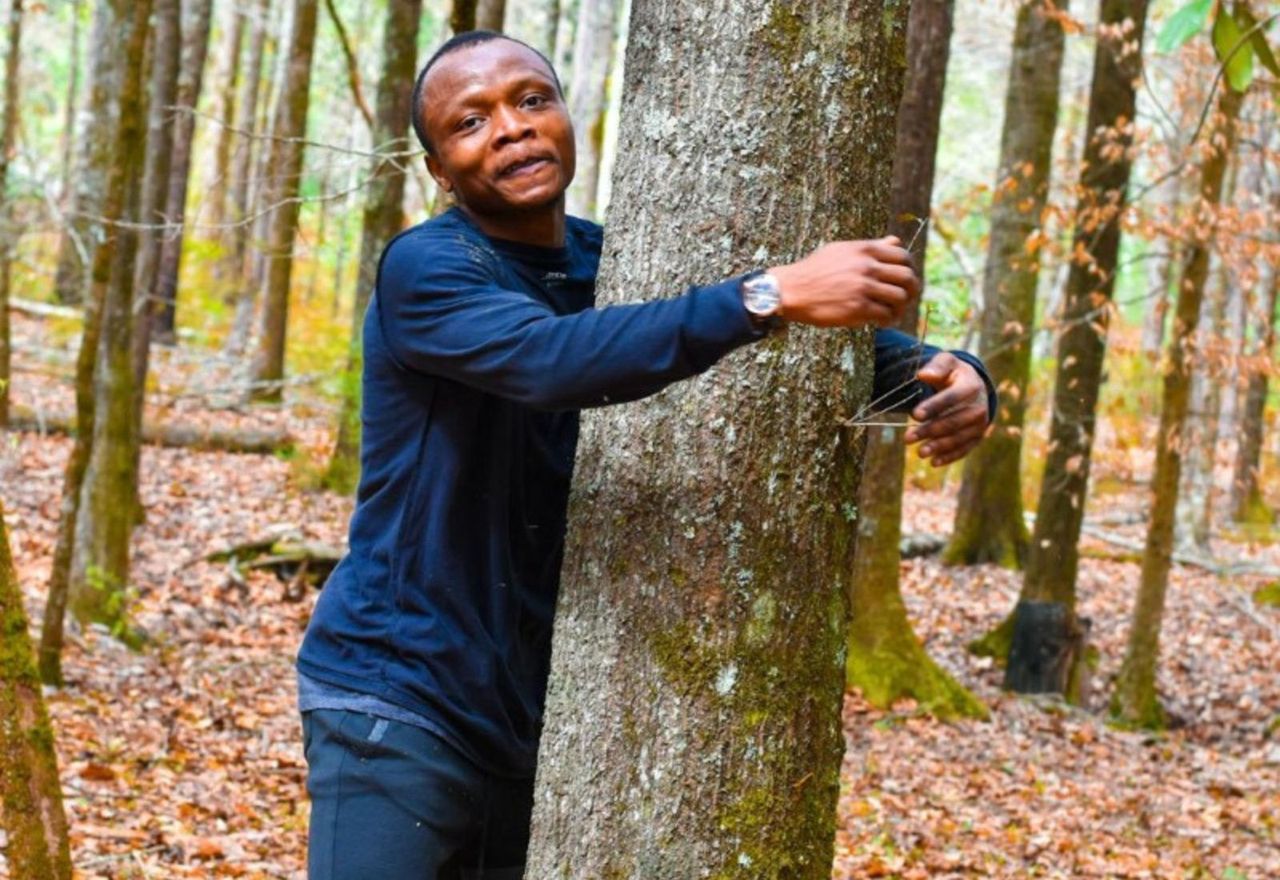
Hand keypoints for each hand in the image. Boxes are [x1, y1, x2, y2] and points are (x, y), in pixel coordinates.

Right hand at [768, 237, 919, 328]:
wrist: (790, 290)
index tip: (904, 280)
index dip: (909, 268)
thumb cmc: (815, 270)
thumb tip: (896, 241)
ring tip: (892, 313)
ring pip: (900, 297)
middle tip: (906, 299)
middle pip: (906, 277)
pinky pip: (886, 315)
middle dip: (911, 290)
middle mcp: (867, 266)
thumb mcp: (842, 250)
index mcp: (865, 249)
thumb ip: (871, 247)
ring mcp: (863, 288)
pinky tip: (881, 322)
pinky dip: (888, 320)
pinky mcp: (858, 308)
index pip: (902, 256)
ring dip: (900, 308)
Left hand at [904, 353, 989, 466]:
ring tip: (919, 452)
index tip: (915, 414)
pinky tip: (934, 462)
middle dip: (929, 431)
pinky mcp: (977, 437)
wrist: (974, 386)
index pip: (951, 398)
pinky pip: (964, 449)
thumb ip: (936, 366)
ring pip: (958, 438)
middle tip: (908, 438)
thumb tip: (923, 375)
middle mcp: (980, 407)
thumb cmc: (954, 374)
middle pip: (953, 421)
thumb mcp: (946, 363)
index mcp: (971, 386)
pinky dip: (950, 457)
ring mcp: (980, 424)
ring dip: (938, 446)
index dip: (933, 406)